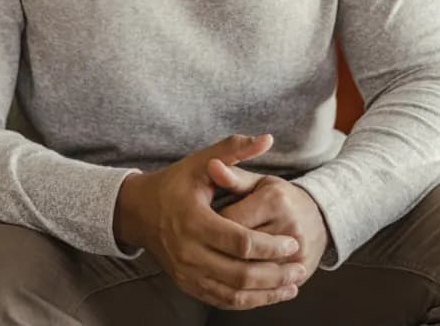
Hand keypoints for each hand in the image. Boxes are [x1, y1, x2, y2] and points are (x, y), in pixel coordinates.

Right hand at [114, 134, 306, 309]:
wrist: (139, 212)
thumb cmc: (174, 184)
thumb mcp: (201, 163)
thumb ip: (234, 150)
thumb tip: (267, 138)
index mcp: (194, 221)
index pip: (240, 241)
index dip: (270, 245)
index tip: (293, 242)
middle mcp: (188, 252)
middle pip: (240, 272)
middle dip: (275, 273)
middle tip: (300, 267)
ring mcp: (186, 272)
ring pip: (234, 292)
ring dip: (267, 292)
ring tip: (292, 284)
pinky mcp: (187, 284)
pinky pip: (222, 300)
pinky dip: (249, 301)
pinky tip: (270, 294)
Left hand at [207, 155, 330, 287]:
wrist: (318, 219)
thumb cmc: (279, 198)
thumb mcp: (258, 183)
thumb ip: (233, 177)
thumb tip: (211, 166)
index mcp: (274, 199)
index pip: (231, 220)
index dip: (211, 226)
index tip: (201, 227)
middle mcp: (289, 226)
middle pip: (240, 249)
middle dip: (217, 251)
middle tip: (204, 249)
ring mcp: (297, 253)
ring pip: (252, 272)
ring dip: (229, 275)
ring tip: (213, 266)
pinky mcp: (301, 273)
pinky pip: (267, 287)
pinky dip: (246, 291)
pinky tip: (230, 284)